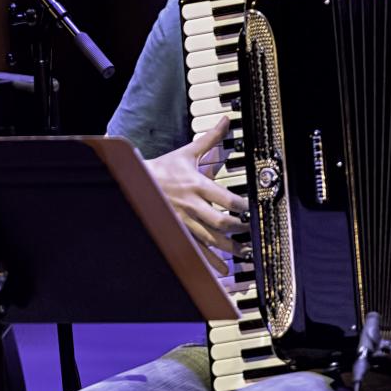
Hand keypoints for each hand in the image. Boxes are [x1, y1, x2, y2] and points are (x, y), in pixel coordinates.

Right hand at [145, 115, 248, 273]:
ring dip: (228, 248)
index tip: (254, 210)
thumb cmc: (165, 169)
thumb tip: (225, 121)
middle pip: (220, 221)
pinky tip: (222, 269)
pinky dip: (210, 261)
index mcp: (196, 185)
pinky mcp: (178, 231)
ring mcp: (184, 221)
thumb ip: (210, 139)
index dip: (242, 206)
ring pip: (210, 238)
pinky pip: (196, 249)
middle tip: (251, 231)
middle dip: (238, 228)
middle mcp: (192, 205)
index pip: (225, 198)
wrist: (136, 182)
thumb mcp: (187, 152)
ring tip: (244, 253)